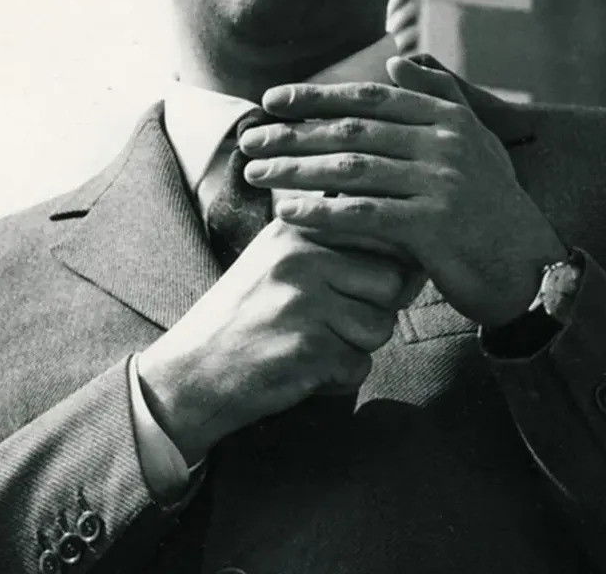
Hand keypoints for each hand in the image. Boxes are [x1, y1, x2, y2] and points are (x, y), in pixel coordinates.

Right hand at [137, 219, 405, 464]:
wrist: (190, 371)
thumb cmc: (245, 315)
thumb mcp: (280, 260)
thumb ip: (337, 249)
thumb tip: (415, 261)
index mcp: (297, 227)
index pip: (381, 235)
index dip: (385, 269)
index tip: (359, 287)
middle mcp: (301, 256)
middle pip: (391, 282)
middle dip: (375, 310)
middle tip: (332, 323)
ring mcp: (302, 301)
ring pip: (380, 327)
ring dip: (356, 346)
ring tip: (312, 343)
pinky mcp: (305, 348)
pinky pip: (358, 366)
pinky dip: (337, 378)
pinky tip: (301, 369)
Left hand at [240, 57, 565, 327]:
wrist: (528, 267)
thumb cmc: (491, 203)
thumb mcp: (476, 141)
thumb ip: (438, 97)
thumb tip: (395, 64)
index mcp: (448, 118)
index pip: (370, 99)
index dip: (316, 96)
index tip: (272, 100)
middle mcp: (444, 143)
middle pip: (352, 131)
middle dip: (293, 134)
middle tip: (250, 140)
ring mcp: (440, 183)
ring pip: (350, 169)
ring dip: (296, 170)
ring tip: (255, 173)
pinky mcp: (433, 226)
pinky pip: (362, 215)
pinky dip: (319, 212)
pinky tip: (286, 212)